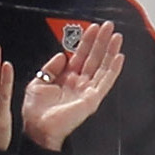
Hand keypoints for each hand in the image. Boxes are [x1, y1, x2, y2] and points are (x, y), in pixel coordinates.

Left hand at [19, 20, 122, 149]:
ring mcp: (87, 90)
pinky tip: (118, 57)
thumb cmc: (35, 112)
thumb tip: (62, 54)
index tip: (91, 27)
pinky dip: (113, 69)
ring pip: (102, 66)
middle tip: (108, 26)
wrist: (37, 129)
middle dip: (101, 40)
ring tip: (116, 36)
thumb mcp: (38, 82)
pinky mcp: (92, 98)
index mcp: (66, 78)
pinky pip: (106, 81)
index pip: (80, 55)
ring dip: (110, 50)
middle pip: (94, 57)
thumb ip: (51, 67)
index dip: (86, 40)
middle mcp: (79, 83)